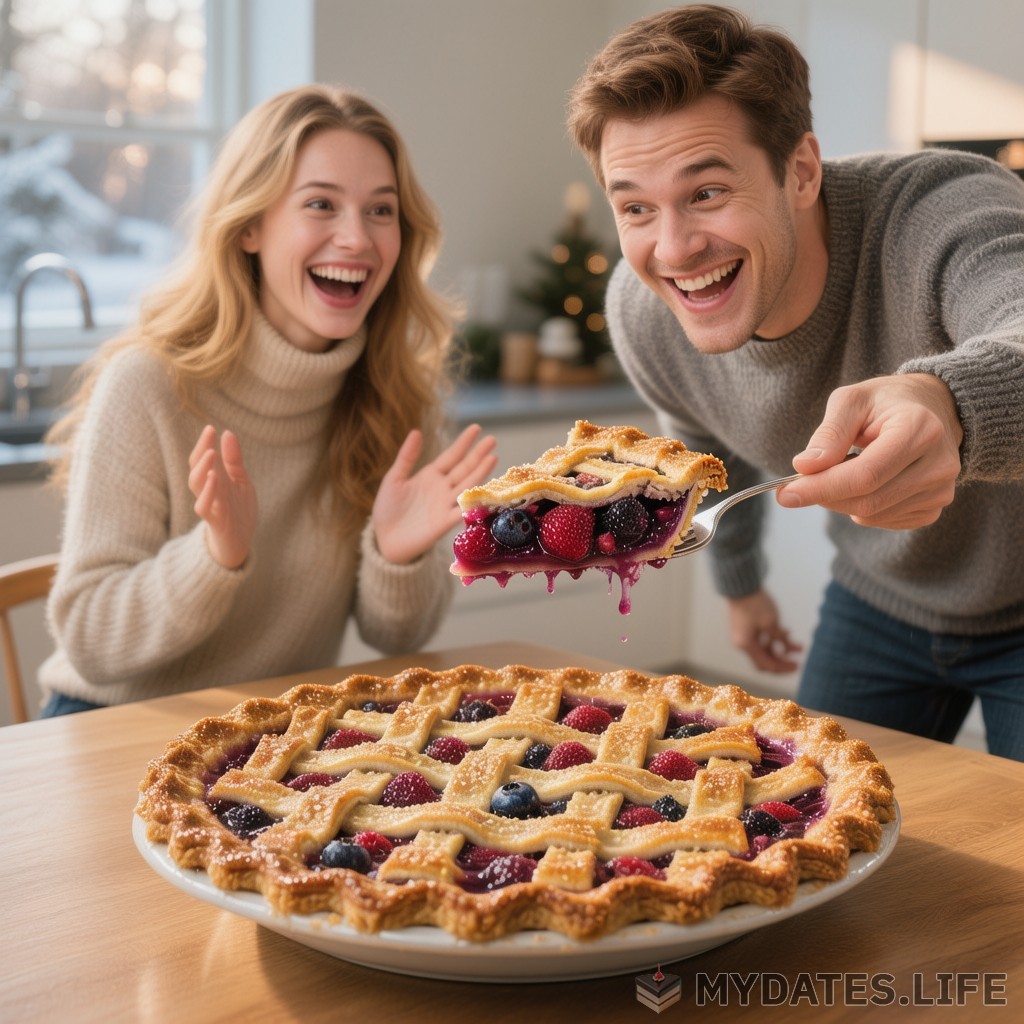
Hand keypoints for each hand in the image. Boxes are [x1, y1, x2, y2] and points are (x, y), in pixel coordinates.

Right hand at [188, 425, 256, 569]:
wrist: (240, 541)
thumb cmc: (238, 509)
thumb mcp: (241, 481)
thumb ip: (234, 460)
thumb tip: (228, 433)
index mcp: (214, 480)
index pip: (202, 458)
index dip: (204, 443)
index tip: (211, 428)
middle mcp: (208, 491)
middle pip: (196, 469)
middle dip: (201, 452)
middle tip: (209, 436)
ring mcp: (211, 505)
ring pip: (197, 486)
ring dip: (202, 469)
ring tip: (211, 454)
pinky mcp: (215, 520)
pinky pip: (203, 507)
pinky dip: (208, 493)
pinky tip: (214, 479)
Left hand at [372, 423, 497, 564]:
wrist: (385, 539)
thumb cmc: (388, 509)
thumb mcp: (394, 479)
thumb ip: (407, 457)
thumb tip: (416, 431)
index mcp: (431, 475)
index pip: (451, 456)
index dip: (463, 443)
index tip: (476, 428)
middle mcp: (443, 488)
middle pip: (464, 468)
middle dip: (478, 454)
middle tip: (492, 440)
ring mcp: (446, 504)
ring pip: (467, 486)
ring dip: (480, 473)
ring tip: (493, 458)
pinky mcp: (445, 522)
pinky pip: (462, 510)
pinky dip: (473, 502)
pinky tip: (485, 492)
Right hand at [727, 590, 802, 672]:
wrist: (741, 587)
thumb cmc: (755, 604)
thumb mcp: (771, 623)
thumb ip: (780, 639)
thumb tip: (788, 650)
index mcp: (746, 645)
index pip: (767, 665)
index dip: (784, 667)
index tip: (798, 665)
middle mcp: (742, 644)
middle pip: (764, 661)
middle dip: (781, 661)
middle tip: (796, 660)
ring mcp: (743, 637)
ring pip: (764, 650)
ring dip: (779, 649)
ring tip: (795, 645)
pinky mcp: (745, 629)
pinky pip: (760, 640)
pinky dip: (773, 640)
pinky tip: (786, 632)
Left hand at [777, 373, 962, 528]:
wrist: (931, 410)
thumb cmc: (886, 402)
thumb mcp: (851, 401)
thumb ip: (829, 433)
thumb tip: (805, 468)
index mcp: (920, 429)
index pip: (866, 475)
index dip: (822, 488)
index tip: (785, 494)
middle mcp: (938, 464)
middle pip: (867, 500)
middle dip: (824, 496)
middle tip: (798, 485)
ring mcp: (940, 490)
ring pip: (872, 515)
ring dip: (841, 500)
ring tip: (844, 468)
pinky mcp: (933, 508)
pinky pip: (883, 520)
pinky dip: (861, 508)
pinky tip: (865, 482)